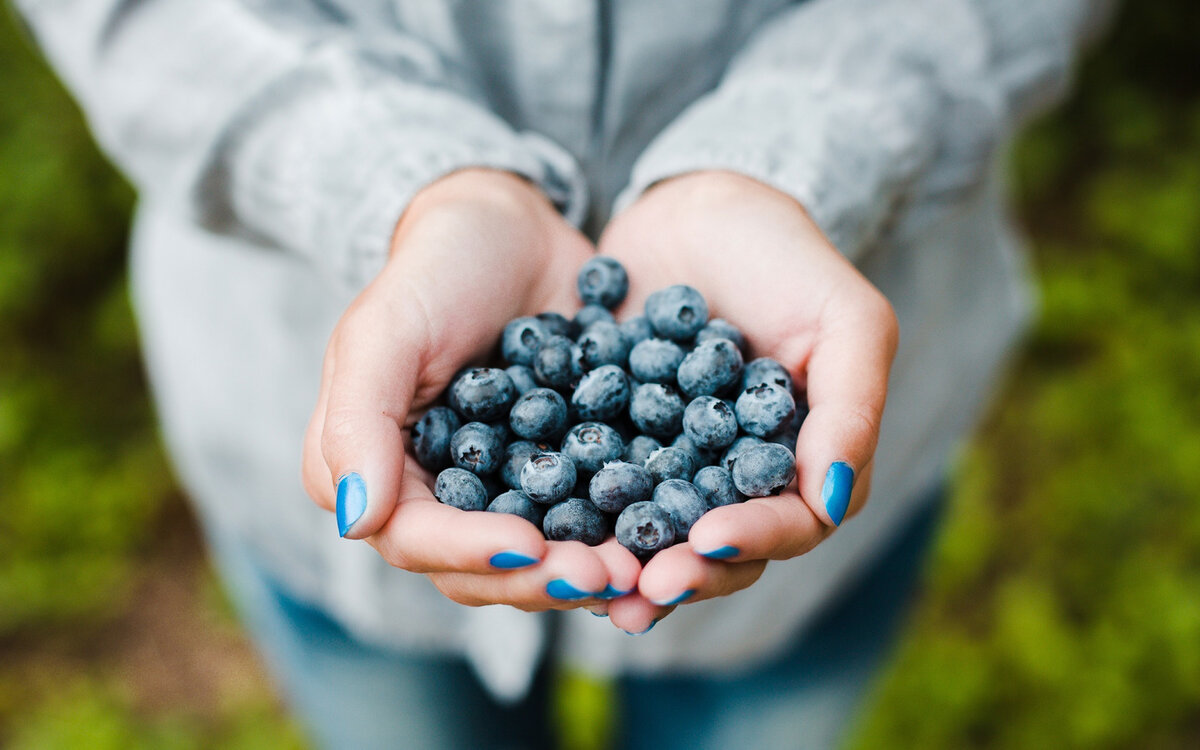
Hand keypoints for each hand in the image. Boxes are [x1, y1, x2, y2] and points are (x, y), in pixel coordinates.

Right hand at [302, 169, 640, 610]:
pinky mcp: (562, 475)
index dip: (471, 552)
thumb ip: (357, 420)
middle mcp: (437, 496)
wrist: (514, 226)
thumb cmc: (437, 266)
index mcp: (376, 472)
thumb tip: (355, 522)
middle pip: (482, 567)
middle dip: (541, 578)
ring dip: (587, 569)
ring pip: (540, 556)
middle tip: (607, 577)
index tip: (531, 548)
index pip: (415, 539)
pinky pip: (588, 517)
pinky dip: (622, 531)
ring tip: (641, 569)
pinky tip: (666, 536)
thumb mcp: (386, 327)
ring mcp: (504, 489)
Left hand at [594, 171, 898, 632]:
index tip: (707, 539)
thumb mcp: (843, 316)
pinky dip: (571, 513)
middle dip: (683, 571)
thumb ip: (851, 406)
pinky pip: (591, 489)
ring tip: (590, 586)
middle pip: (717, 548)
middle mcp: (736, 478)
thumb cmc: (783, 254)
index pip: (791, 524)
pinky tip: (538, 531)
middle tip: (642, 587)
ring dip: (625, 563)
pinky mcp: (610, 443)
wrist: (691, 203)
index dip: (753, 539)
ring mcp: (671, 466)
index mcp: (804, 461)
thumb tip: (836, 502)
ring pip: (653, 534)